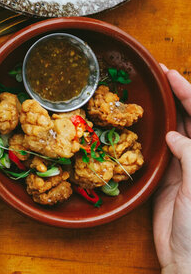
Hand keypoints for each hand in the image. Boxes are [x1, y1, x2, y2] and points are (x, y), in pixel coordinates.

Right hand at [155, 64, 190, 273]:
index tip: (171, 75)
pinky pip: (160, 148)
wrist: (188, 259)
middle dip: (178, 96)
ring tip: (151, 90)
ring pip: (178, 130)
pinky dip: (153, 132)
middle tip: (158, 74)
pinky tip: (143, 121)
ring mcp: (185, 167)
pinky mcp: (168, 178)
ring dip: (167, 110)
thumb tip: (175, 135)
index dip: (189, 94)